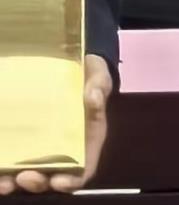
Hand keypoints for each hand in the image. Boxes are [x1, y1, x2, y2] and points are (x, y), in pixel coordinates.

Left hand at [0, 55, 110, 194]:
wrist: (71, 66)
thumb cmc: (88, 76)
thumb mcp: (98, 77)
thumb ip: (98, 86)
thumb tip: (92, 96)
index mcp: (87, 141)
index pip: (81, 169)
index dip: (71, 181)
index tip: (59, 183)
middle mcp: (63, 151)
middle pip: (51, 177)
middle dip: (37, 183)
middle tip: (24, 178)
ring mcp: (39, 148)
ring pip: (26, 173)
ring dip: (12, 182)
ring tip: (3, 182)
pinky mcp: (19, 141)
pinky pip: (8, 158)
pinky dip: (2, 166)